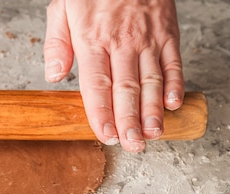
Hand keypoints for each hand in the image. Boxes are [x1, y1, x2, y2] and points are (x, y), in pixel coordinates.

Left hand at [43, 0, 183, 151]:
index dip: (101, 113)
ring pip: (151, 81)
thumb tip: (54, 76)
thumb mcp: (63, 8)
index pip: (97, 85)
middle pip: (126, 89)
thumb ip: (56, 44)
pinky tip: (172, 105)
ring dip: (153, 111)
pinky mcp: (167, 33)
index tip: (105, 135)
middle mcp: (122, 43)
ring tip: (152, 135)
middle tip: (132, 145)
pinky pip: (173, 63)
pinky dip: (175, 85)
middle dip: (129, 121)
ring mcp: (148, 39)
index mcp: (93, 40)